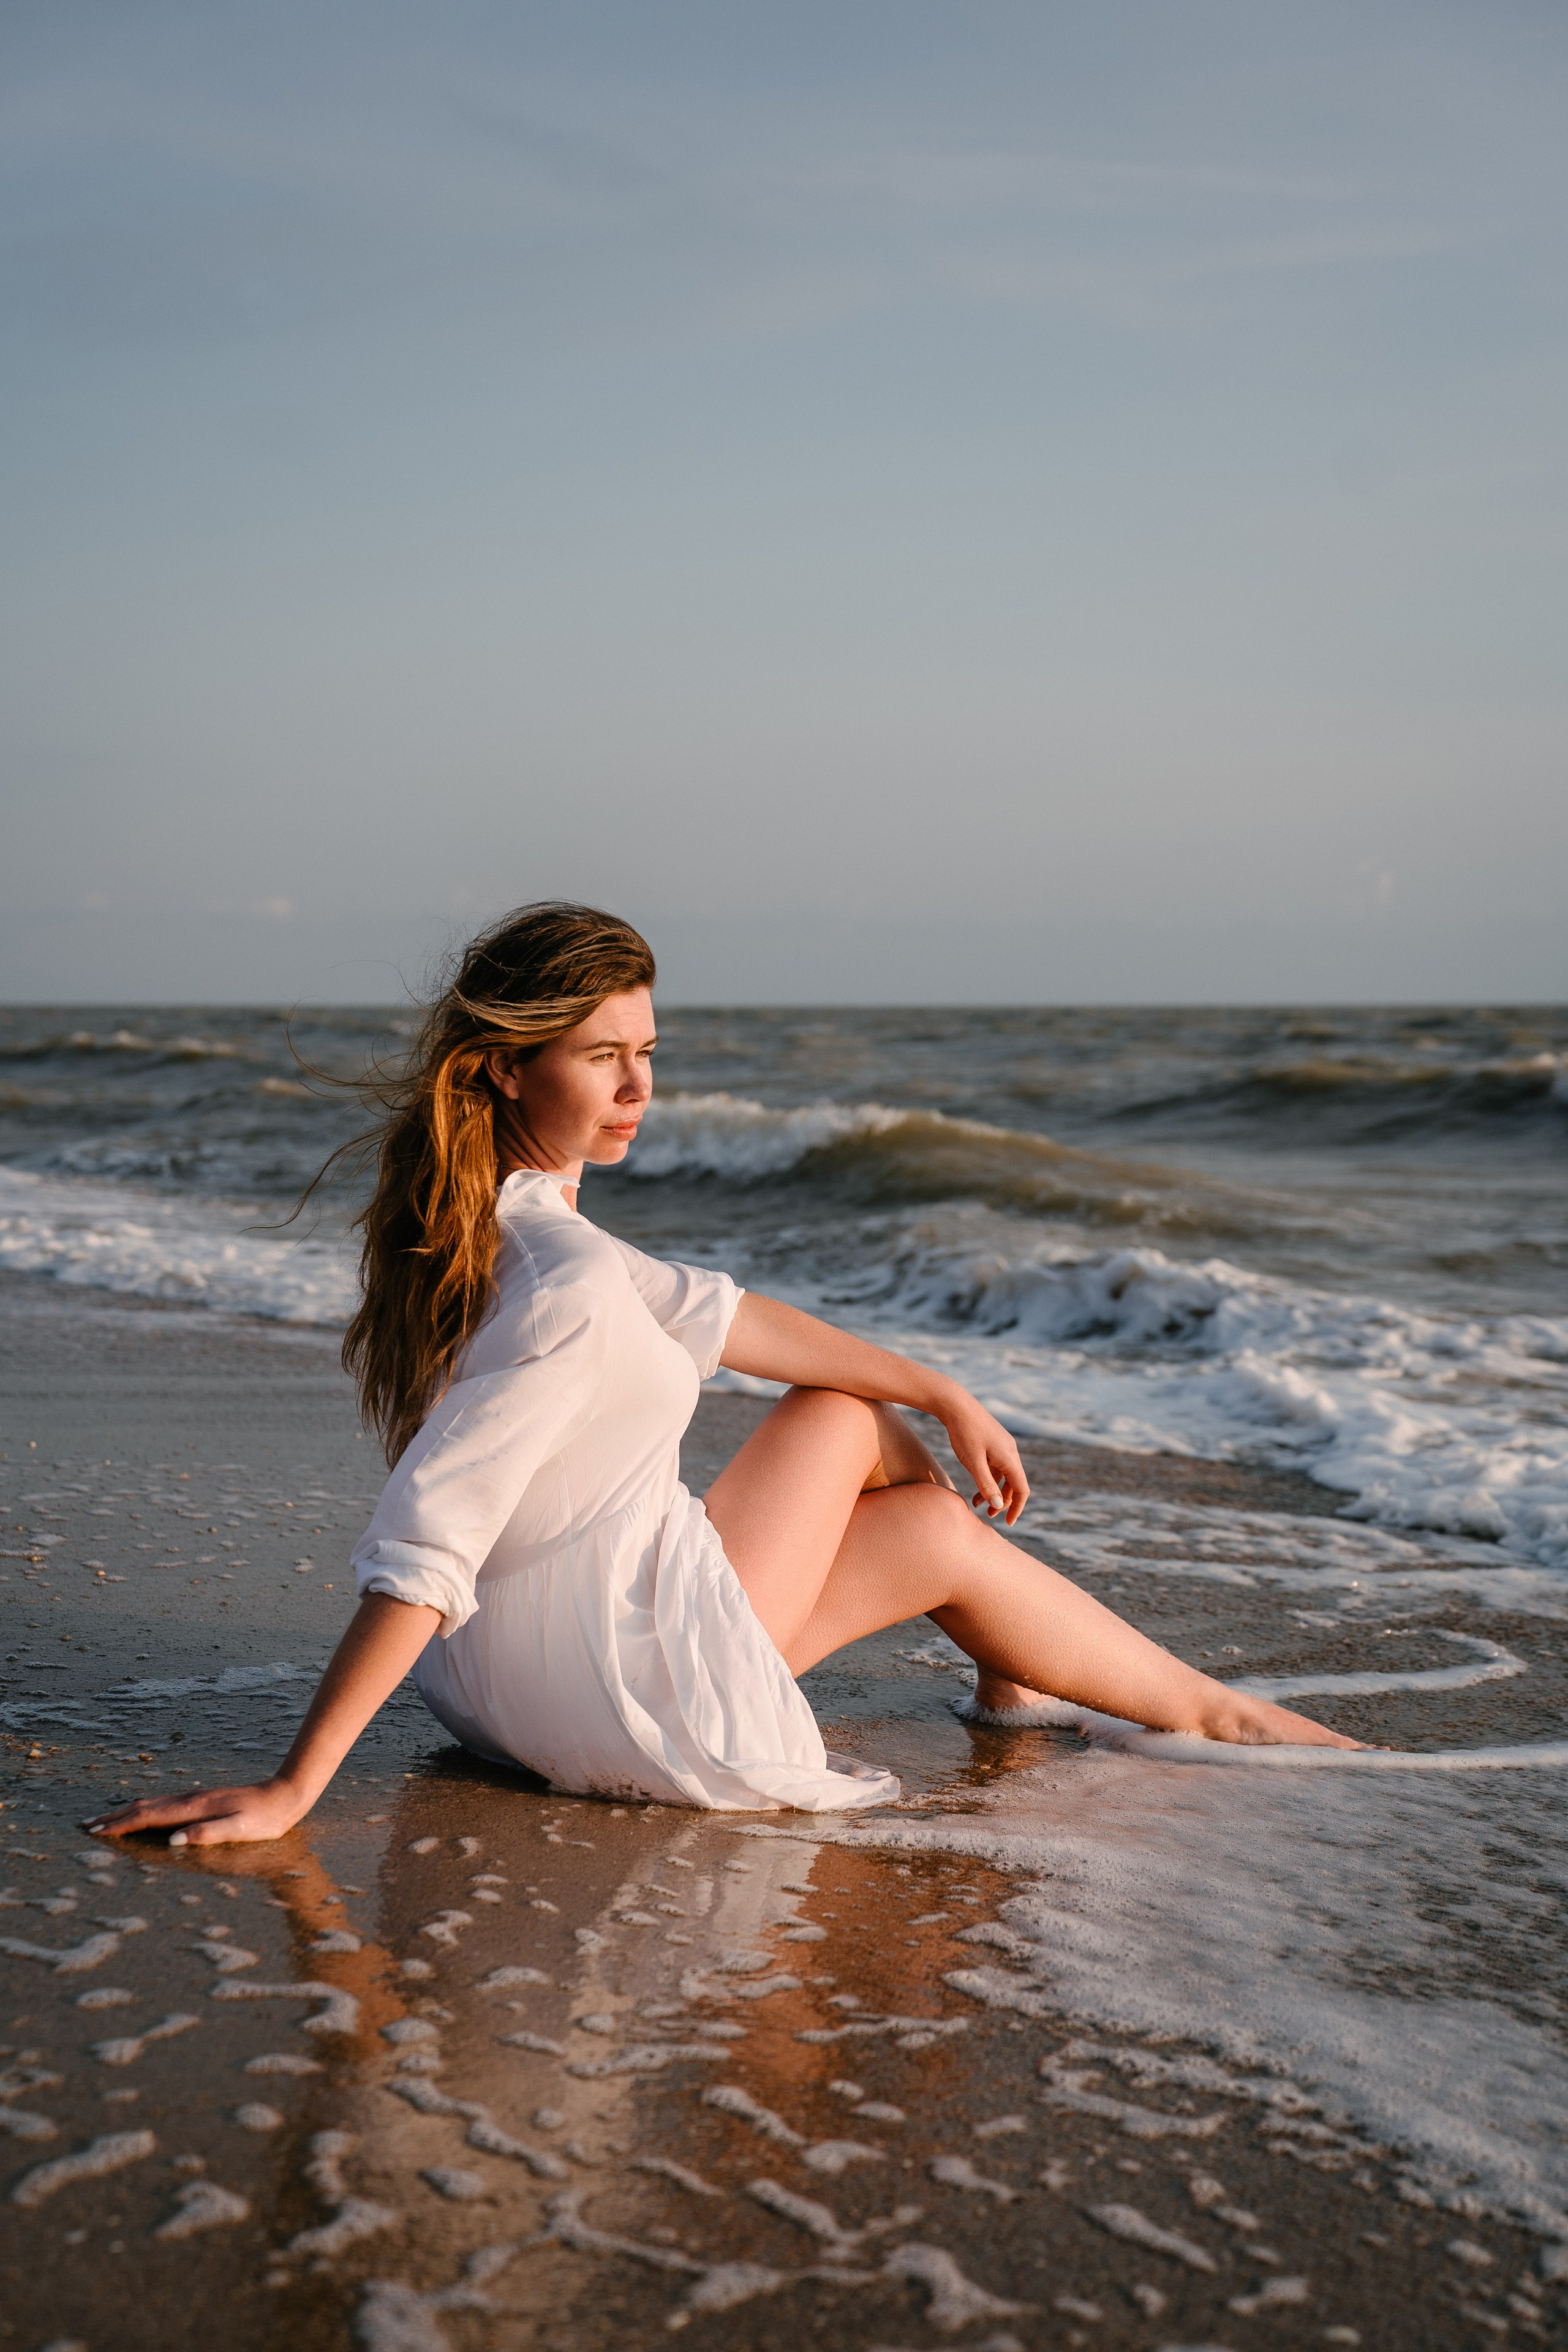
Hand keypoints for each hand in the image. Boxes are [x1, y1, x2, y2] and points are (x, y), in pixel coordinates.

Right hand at [84, 1777, 309, 1848]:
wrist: (285, 1796)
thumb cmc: (264, 1819)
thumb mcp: (240, 1830)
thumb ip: (208, 1834)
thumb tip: (174, 1841)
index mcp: (194, 1808)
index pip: (149, 1817)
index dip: (122, 1825)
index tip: (97, 1832)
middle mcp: (190, 1799)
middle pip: (144, 1806)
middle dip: (115, 1817)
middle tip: (87, 1825)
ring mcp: (196, 1798)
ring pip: (153, 1803)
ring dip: (126, 1811)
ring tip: (106, 1819)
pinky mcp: (202, 1800)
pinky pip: (164, 1804)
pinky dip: (144, 1809)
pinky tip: (144, 1813)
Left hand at [938, 1392, 1029, 1524]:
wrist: (954, 1403)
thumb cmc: (964, 1432)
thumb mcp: (973, 1462)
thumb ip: (986, 1485)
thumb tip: (999, 1506)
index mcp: (1010, 1457)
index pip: (1021, 1489)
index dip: (1017, 1508)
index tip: (1008, 1523)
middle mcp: (1010, 1452)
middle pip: (1014, 1484)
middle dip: (1003, 1502)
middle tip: (989, 1517)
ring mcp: (1002, 1446)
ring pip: (1003, 1476)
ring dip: (993, 1491)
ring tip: (977, 1504)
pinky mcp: (993, 1442)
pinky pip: (995, 1466)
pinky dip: (987, 1479)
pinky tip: (974, 1487)